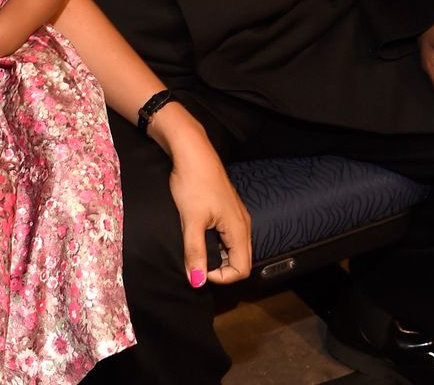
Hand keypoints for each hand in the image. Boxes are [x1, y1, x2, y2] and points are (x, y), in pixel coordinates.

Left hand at [163, 121, 251, 287]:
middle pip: (241, 260)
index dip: (221, 277)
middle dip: (221, 268)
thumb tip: (197, 282)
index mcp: (239, 229)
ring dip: (218, 255)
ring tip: (196, 249)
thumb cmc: (193, 182)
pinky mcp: (227, 207)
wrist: (192, 151)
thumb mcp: (191, 220)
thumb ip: (195, 252)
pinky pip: (228, 234)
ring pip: (234, 247)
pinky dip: (217, 242)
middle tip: (197, 262)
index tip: (199, 269)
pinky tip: (199, 234)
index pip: (242, 270)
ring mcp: (236, 214)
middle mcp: (243, 223)